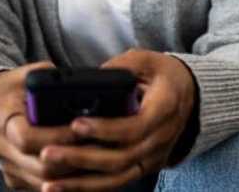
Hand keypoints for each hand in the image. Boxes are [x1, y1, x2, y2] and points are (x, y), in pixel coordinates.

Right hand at [0, 61, 85, 190]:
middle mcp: (1, 145)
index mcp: (3, 115)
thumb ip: (52, 80)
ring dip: (72, 173)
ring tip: (97, 158)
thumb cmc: (17, 86)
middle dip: (72, 158)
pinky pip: (41, 186)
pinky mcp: (14, 177)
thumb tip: (82, 85)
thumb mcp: (32, 74)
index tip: (81, 127)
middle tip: (99, 145)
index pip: (26, 136)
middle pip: (39, 165)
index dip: (57, 135)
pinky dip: (64, 181)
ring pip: (43, 181)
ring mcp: (7, 165)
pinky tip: (83, 168)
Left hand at [35, 48, 196, 191]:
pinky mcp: (145, 167)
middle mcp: (162, 138)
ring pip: (117, 177)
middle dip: (82, 158)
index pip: (135, 127)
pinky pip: (117, 182)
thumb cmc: (163, 74)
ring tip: (49, 183)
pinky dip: (91, 188)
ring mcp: (155, 157)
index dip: (105, 129)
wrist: (190, 94)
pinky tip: (66, 189)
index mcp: (165, 108)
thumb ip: (120, 67)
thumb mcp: (145, 60)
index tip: (75, 124)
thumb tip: (88, 79)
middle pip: (121, 158)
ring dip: (82, 183)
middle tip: (48, 152)